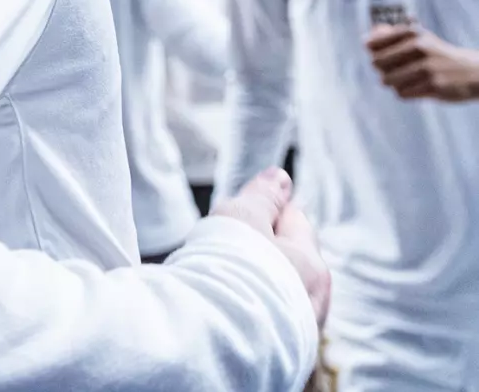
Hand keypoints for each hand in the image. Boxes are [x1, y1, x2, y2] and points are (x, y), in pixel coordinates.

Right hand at [212, 167, 330, 327]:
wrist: (217, 340)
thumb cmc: (231, 273)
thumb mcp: (242, 218)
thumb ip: (262, 197)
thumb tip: (280, 177)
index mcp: (312, 263)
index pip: (295, 221)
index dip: (265, 212)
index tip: (238, 214)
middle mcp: (314, 301)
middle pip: (287, 261)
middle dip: (260, 252)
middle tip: (222, 250)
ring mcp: (298, 332)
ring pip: (278, 293)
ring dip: (256, 284)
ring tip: (220, 283)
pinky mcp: (279, 355)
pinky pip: (266, 321)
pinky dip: (250, 313)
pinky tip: (225, 311)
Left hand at [366, 24, 478, 101]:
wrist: (474, 72)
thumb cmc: (439, 55)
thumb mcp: (420, 38)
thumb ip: (392, 36)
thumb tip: (367, 39)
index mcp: (412, 33)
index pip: (372, 44)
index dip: (373, 52)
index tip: (380, 56)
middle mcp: (419, 47)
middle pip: (376, 63)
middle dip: (382, 69)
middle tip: (395, 71)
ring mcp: (426, 67)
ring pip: (387, 80)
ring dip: (394, 83)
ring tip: (408, 80)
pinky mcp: (433, 86)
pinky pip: (401, 93)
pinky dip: (405, 93)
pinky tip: (417, 88)